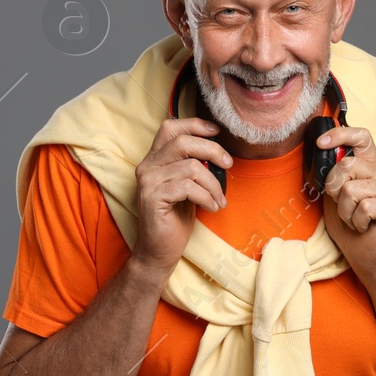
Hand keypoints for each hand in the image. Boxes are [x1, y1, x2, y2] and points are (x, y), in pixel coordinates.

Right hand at [131, 117, 232, 277]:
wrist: (160, 251)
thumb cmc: (176, 219)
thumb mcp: (188, 187)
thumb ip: (193, 166)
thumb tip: (217, 151)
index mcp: (154, 160)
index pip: (170, 128)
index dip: (194, 124)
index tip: (216, 131)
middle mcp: (146, 167)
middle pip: (183, 142)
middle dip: (212, 150)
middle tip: (228, 164)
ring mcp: (147, 182)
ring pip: (191, 167)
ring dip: (213, 184)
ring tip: (219, 199)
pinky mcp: (152, 198)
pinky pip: (188, 188)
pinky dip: (206, 197)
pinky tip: (212, 208)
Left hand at [317, 125, 375, 283]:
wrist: (363, 254)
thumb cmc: (348, 224)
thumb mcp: (333, 196)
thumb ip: (332, 175)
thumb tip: (325, 152)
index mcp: (368, 166)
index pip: (361, 137)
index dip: (340, 135)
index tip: (322, 143)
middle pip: (347, 166)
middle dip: (335, 191)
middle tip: (344, 207)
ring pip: (352, 190)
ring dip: (345, 211)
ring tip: (354, 219)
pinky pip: (364, 207)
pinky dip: (356, 221)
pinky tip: (364, 226)